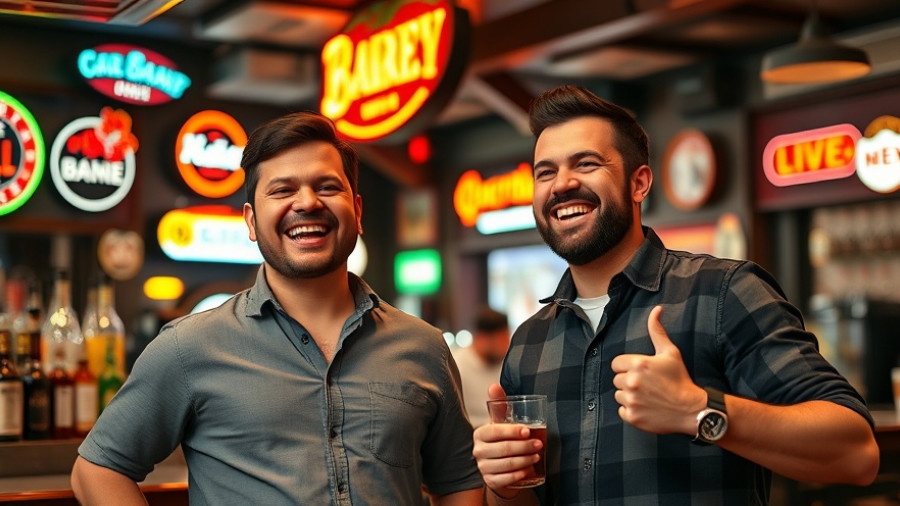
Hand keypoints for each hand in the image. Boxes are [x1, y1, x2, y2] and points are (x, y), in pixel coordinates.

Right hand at [472, 384, 542, 498]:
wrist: (499, 467)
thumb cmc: (502, 440)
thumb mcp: (501, 422)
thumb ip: (499, 404)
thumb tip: (494, 385)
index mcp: (479, 434)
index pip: (495, 432)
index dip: (512, 431)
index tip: (528, 431)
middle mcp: (478, 451)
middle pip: (503, 449)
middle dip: (524, 446)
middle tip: (539, 444)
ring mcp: (482, 468)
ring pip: (506, 464)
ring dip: (525, 460)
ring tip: (537, 455)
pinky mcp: (489, 482)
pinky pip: (505, 479)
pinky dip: (518, 475)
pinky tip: (528, 470)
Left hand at [610, 305, 705, 434]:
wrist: (692, 410)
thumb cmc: (680, 379)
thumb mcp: (670, 352)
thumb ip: (657, 331)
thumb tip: (656, 310)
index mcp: (638, 364)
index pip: (617, 363)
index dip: (628, 367)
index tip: (642, 372)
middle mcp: (631, 382)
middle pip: (617, 379)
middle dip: (629, 381)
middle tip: (648, 385)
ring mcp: (631, 401)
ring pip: (618, 395)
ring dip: (629, 396)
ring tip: (648, 396)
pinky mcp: (632, 417)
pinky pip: (622, 411)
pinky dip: (631, 411)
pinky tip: (647, 408)